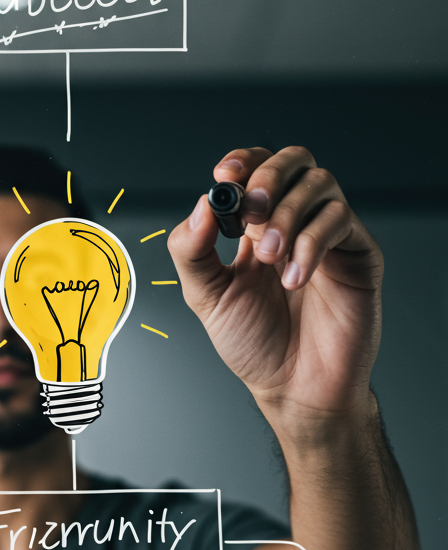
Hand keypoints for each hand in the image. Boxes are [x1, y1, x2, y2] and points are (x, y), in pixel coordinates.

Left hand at [167, 146, 383, 429]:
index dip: (242, 161)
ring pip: (320, 184)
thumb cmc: (255, 346)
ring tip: (270, 258)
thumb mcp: (206, 297)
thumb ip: (192, 251)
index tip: (223, 176)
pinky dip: (311, 244)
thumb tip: (199, 204)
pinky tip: (294, 280)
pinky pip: (340, 222)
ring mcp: (329, 235)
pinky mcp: (358, 254)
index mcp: (257, 226)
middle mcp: (296, 222)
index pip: (256, 169)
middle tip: (251, 211)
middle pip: (294, 160)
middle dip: (268, 176)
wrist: (294, 389)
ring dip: (288, 215)